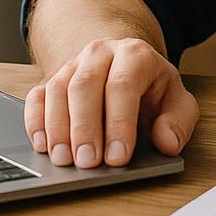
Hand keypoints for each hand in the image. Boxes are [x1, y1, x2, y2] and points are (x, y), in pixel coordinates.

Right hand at [23, 37, 198, 168]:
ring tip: (63, 160)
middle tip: (88, 162)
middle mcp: (100, 53)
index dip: (119, 122)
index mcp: (135, 54)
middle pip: (85, 86)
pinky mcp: (51, 80)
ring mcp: (72, 65)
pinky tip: (43, 145)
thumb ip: (179, 121)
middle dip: (85, 128)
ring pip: (57, 90)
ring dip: (58, 128)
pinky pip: (37, 96)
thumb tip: (167, 142)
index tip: (118, 156)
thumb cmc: (152, 89)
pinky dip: (36, 121)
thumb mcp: (177, 101)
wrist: (126, 65)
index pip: (123, 85)